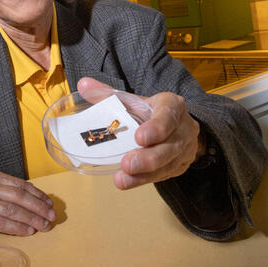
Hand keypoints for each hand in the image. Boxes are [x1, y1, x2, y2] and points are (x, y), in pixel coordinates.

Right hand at [0, 168, 55, 235]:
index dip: (38, 195)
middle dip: (39, 208)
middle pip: (19, 196)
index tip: (49, 204)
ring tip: (43, 226)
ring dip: (31, 219)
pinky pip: (1, 223)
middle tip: (51, 217)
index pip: (21, 184)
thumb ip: (3, 189)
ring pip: (12, 210)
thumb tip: (31, 201)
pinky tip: (27, 231)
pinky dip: (17, 227)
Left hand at [77, 78, 200, 189]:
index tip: (139, 138)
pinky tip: (128, 181)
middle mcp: (183, 128)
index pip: (167, 115)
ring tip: (123, 178)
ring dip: (144, 174)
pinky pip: (163, 175)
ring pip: (167, 164)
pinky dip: (143, 180)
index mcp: (172, 105)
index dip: (156, 128)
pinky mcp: (179, 166)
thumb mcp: (133, 101)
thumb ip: (108, 94)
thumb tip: (83, 85)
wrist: (176, 126)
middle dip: (148, 158)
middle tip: (127, 164)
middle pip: (169, 146)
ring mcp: (184, 149)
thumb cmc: (150, 111)